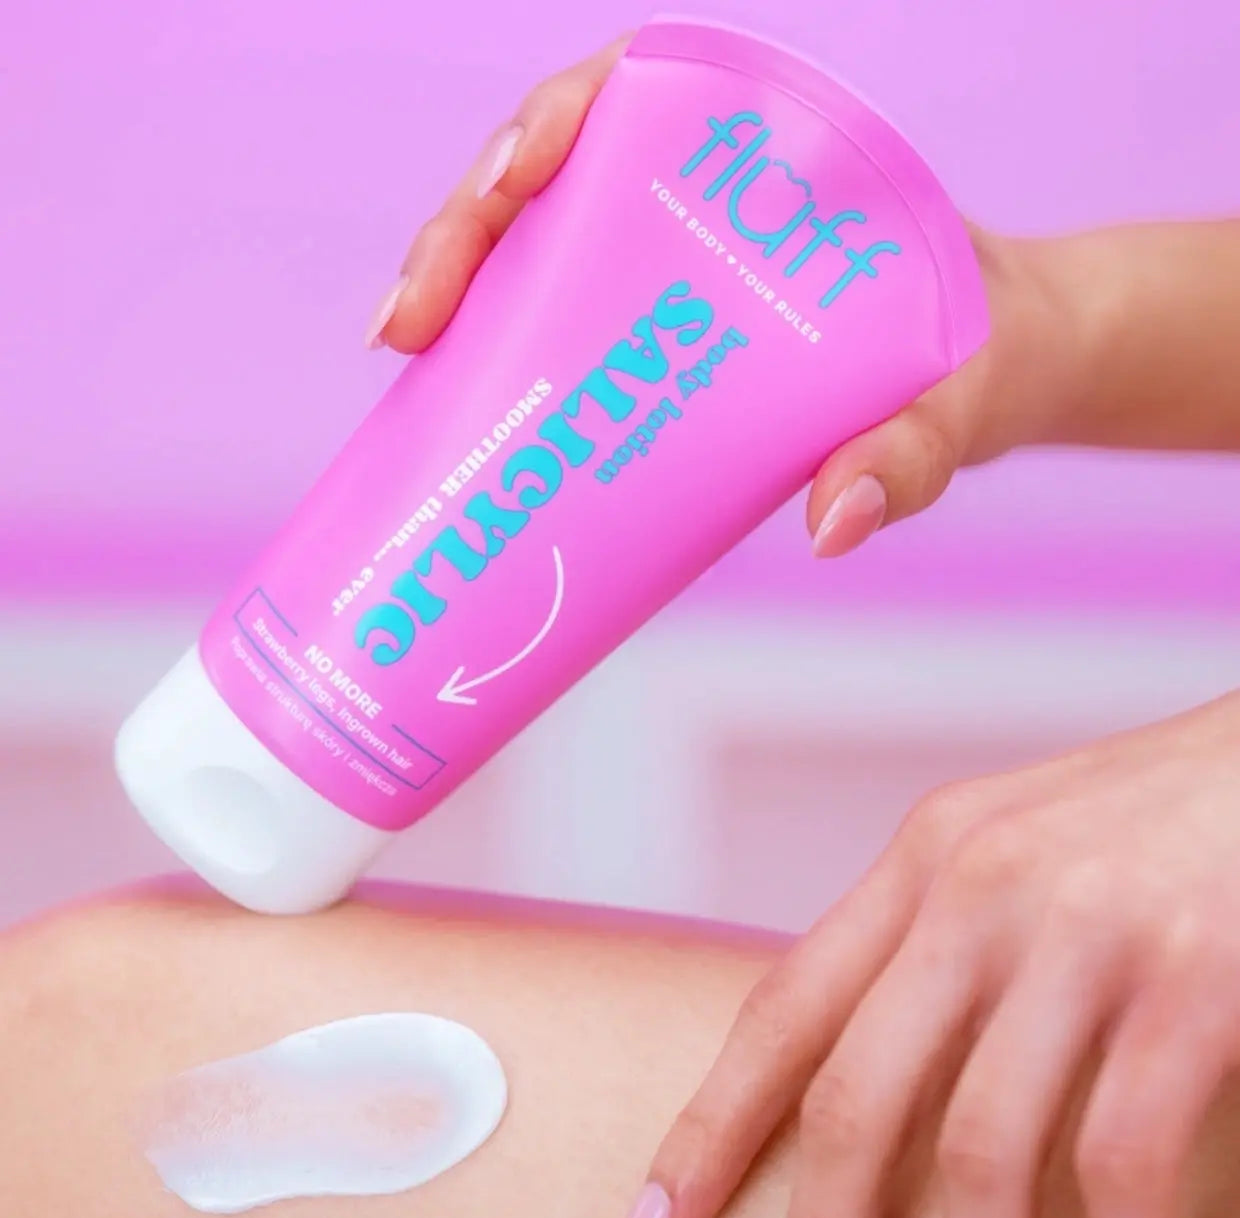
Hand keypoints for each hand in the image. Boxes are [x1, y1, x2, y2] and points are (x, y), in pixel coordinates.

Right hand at [360, 39, 1078, 559]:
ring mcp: (657, 261)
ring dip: (451, 292)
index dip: (552, 121)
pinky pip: (546, 317)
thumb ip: (911, 451)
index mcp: (765, 157)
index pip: (635, 95)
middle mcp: (694, 195)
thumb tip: (831, 524)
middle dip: (461, 235)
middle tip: (407, 326)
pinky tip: (443, 400)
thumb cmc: (971, 357)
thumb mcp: (954, 400)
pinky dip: (486, 351)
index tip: (510, 183)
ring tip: (401, 363)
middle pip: (549, 176)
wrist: (987, 374)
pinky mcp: (641, 327)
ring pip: (528, 247)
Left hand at [616, 691, 1239, 1217]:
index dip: (708, 1132)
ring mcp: (1084, 931)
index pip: (780, 1011)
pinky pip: (1122, 1157)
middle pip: (851, 1102)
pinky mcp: (1193, 978)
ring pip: (978, 1154)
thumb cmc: (1157, 820)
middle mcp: (980, 890)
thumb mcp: (1015, 852)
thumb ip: (934, 946)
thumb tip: (861, 1086)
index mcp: (924, 860)